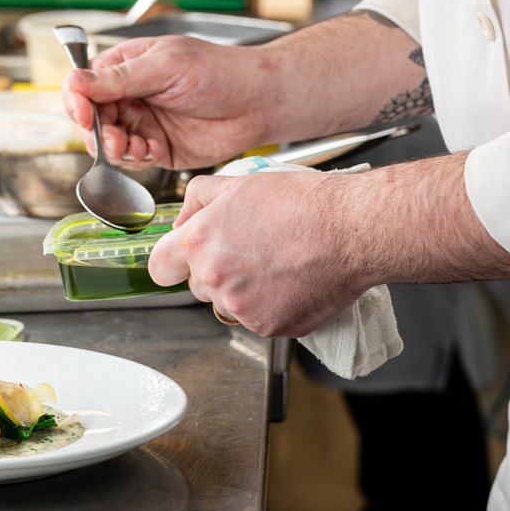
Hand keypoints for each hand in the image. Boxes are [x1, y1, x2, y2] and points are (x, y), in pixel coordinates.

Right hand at [61, 35, 280, 168]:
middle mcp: (128, 95)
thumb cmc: (218, 72)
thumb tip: (76, 81)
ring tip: (135, 146)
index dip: (78, 101)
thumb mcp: (166, 67)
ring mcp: (142, 123)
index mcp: (125, 66)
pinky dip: (135, 160)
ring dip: (115, 149)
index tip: (86, 115)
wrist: (258, 103)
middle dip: (97, 132)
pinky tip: (152, 152)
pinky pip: (131, 160)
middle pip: (89, 119)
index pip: (82, 84)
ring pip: (107, 144)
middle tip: (113, 138)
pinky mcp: (157, 149)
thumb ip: (120, 79)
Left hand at [147, 171, 368, 335]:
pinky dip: (271, 305)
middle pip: (197, 285)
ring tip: (275, 262)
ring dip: (243, 289)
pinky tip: (291, 279)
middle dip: (215, 270)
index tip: (183, 258)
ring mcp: (242, 308)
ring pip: (228, 303)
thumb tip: (184, 217)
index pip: (159, 267)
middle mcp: (214, 280)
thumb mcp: (240, 183)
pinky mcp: (270, 327)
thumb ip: (200, 199)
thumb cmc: (302, 204)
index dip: (172, 260)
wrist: (350, 231)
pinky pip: (259, 319)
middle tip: (249, 249)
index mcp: (200, 244)